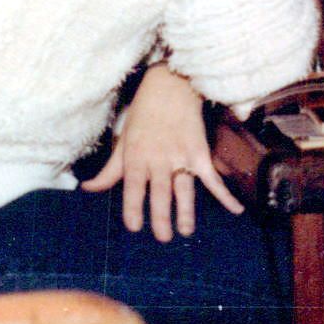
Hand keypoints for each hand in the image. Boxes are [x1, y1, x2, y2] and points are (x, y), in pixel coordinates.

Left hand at [80, 64, 243, 239]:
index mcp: (136, 156)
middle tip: (163, 238)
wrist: (171, 85)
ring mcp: (181, 156)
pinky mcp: (200, 152)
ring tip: (185, 231)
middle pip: (159, 193)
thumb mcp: (123, 139)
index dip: (133, 208)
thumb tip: (87, 188)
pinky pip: (212, 178)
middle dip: (161, 217)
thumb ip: (109, 169)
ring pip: (183, 190)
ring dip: (185, 212)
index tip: (134, 227)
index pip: (132, 187)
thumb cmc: (143, 113)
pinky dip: (225, 195)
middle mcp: (158, 158)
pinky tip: (235, 210)